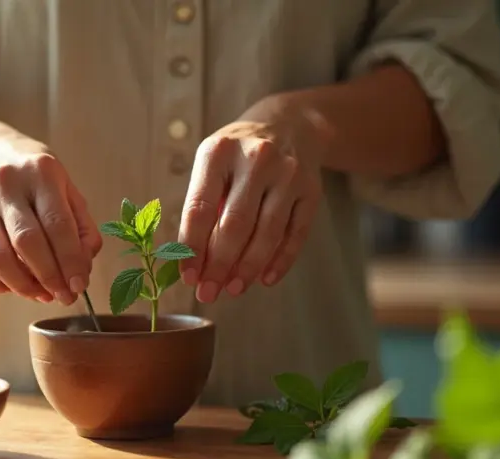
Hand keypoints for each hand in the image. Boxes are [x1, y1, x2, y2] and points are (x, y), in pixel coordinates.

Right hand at [0, 134, 101, 304]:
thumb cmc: (38, 179)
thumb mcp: (67, 189)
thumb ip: (82, 227)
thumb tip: (82, 270)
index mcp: (40, 172)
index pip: (57, 224)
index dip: (70, 260)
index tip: (79, 285)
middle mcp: (6, 185)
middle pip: (26, 242)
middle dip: (49, 277)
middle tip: (65, 297)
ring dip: (23, 285)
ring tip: (42, 294)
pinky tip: (14, 287)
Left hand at [178, 105, 330, 302]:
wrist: (290, 124)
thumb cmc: (239, 154)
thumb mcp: (212, 164)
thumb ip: (201, 206)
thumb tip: (191, 263)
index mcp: (219, 152)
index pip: (200, 209)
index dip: (191, 248)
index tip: (187, 276)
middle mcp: (255, 159)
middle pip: (234, 225)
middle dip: (218, 265)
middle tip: (207, 293)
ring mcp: (288, 174)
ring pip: (267, 233)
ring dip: (248, 268)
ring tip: (233, 289)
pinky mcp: (312, 190)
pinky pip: (296, 234)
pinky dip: (281, 261)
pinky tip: (265, 279)